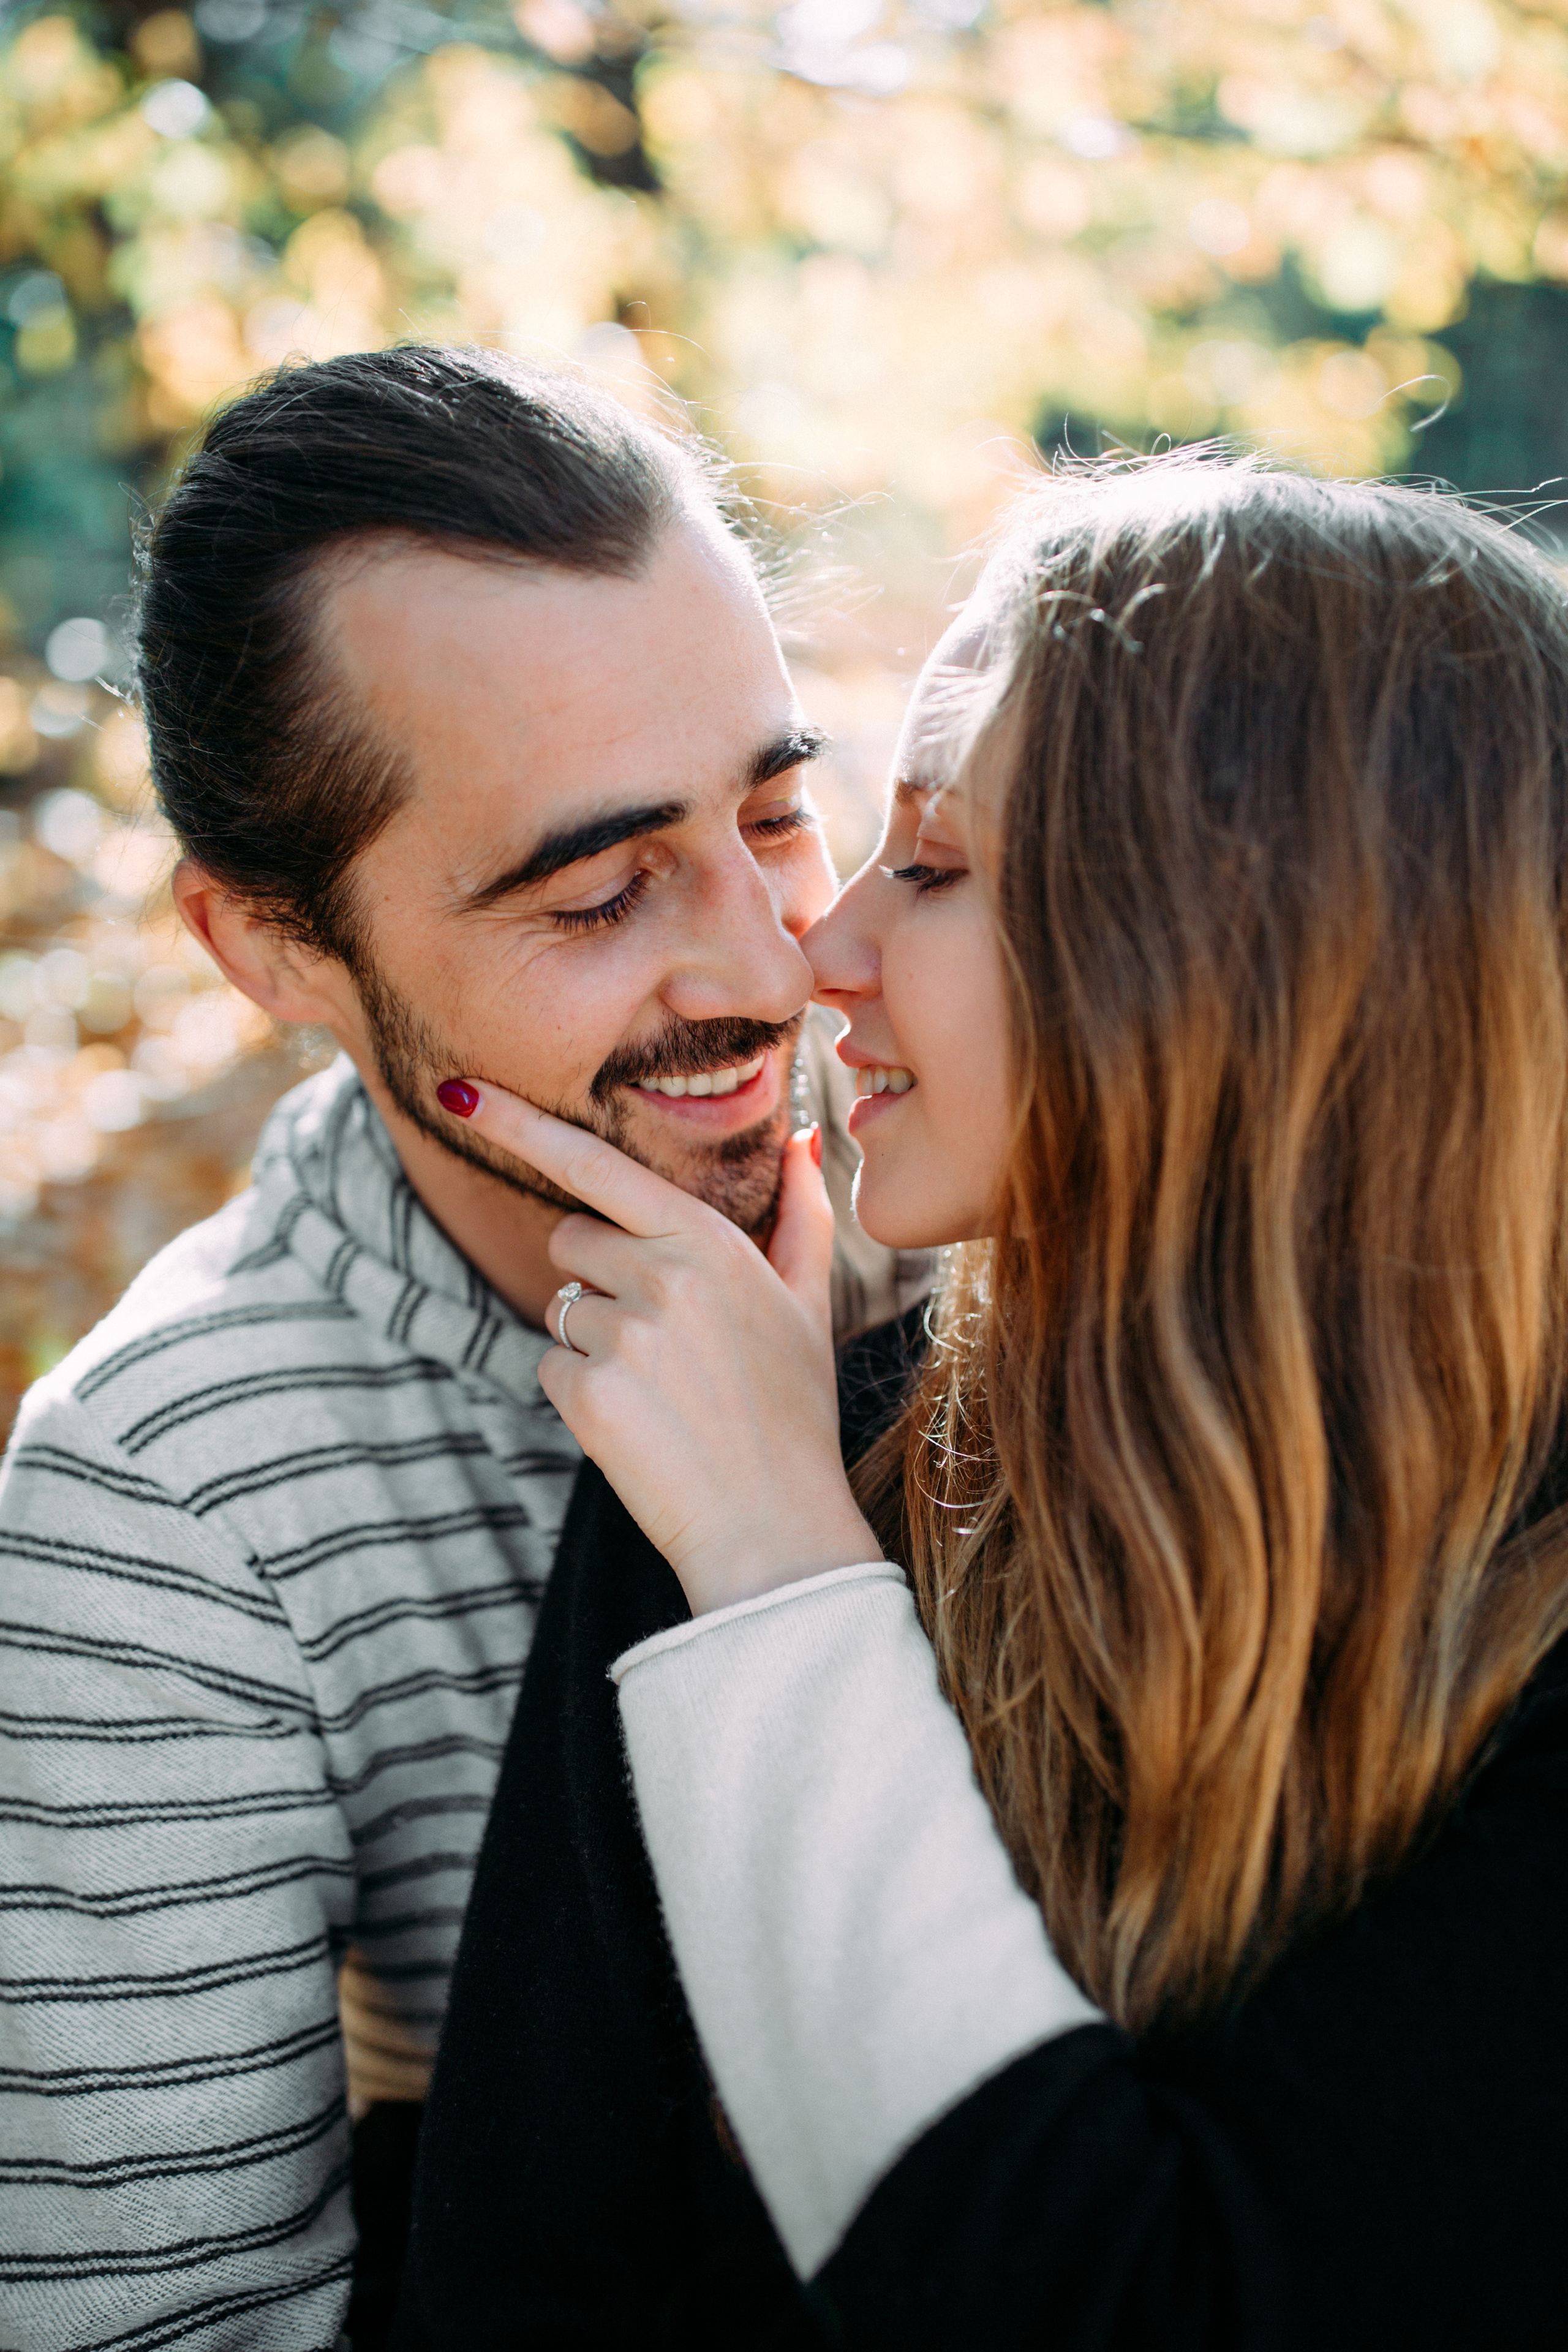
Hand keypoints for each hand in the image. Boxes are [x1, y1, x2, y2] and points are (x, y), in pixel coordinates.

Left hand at [444, 1086, 881, 1613]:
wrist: (776, 1527)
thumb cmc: (792, 1412)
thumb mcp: (809, 1304)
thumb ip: (801, 1214)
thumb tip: (805, 1139)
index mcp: (708, 1241)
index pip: (594, 1164)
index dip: (518, 1124)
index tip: (459, 1092)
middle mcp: (660, 1275)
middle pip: (568, 1239)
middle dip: (595, 1275)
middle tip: (660, 1338)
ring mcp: (621, 1335)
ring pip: (561, 1309)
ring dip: (594, 1342)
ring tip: (662, 1390)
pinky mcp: (586, 1393)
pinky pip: (551, 1367)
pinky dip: (582, 1394)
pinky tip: (638, 1423)